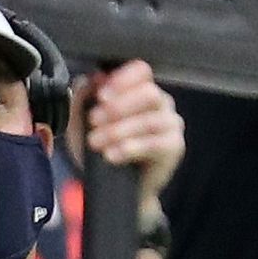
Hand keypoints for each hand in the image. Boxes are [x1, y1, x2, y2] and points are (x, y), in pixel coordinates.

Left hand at [84, 60, 184, 203]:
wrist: (114, 187)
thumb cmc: (102, 150)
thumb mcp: (82, 124)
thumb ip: (83, 98)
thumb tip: (91, 78)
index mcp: (141, 89)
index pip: (141, 71)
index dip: (122, 79)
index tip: (101, 95)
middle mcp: (161, 102)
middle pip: (148, 92)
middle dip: (117, 107)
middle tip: (94, 121)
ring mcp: (171, 123)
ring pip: (149, 119)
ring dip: (117, 130)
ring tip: (96, 143)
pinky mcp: (175, 146)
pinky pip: (155, 143)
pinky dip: (130, 148)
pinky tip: (112, 155)